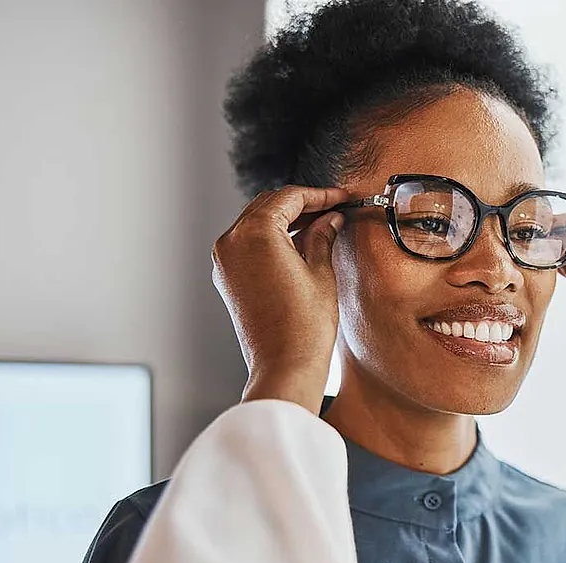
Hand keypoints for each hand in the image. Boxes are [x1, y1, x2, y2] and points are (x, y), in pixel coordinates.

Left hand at [211, 185, 349, 412]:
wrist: (284, 365)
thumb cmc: (305, 325)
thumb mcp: (321, 272)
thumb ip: (322, 237)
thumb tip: (331, 219)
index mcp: (255, 233)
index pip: (289, 198)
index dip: (320, 194)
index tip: (341, 197)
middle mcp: (232, 241)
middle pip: (268, 205)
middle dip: (302, 204)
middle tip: (333, 208)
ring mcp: (224, 260)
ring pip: (255, 222)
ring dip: (285, 219)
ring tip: (319, 225)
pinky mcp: (226, 277)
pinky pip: (247, 243)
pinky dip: (271, 237)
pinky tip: (297, 244)